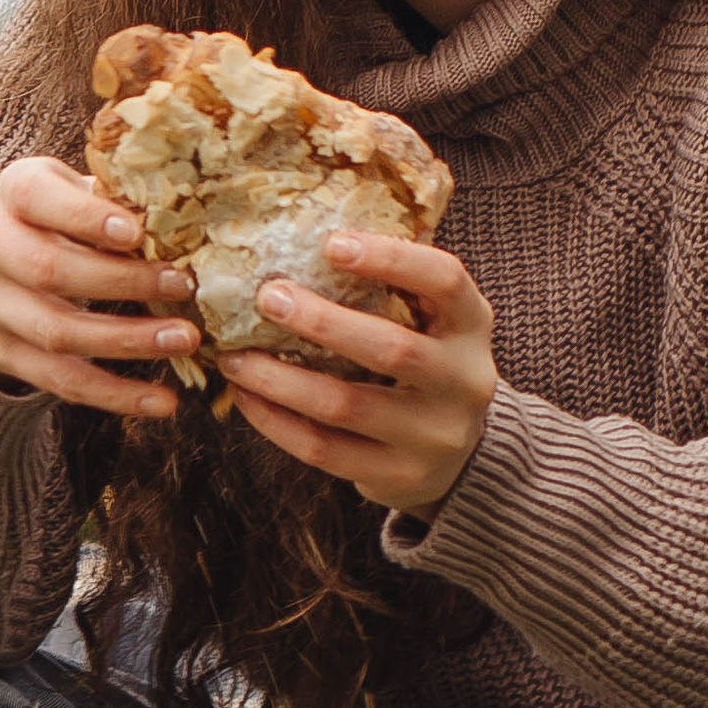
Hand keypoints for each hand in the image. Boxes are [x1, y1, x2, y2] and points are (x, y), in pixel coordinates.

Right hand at [0, 157, 198, 420]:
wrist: (10, 257)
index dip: (83, 216)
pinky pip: (60, 381)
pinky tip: (161, 400)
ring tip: (183, 342)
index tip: (137, 233)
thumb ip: (120, 201)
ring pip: (56, 333)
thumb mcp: (87, 191)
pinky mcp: (2, 353)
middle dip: (120, 282)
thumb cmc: (71, 214)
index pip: (34, 197)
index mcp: (12, 191)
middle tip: (183, 287)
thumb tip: (184, 225)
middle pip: (46, 270)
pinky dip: (115, 394)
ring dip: (127, 341)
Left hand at [217, 232, 497, 517]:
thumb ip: (395, 287)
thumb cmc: (429, 364)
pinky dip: (278, 422)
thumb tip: (304, 230)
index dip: (391, 258)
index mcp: (472, 327)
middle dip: (321, 322)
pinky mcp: (398, 477)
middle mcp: (463, 381)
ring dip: (281, 379)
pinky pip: (324, 451)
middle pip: (391, 348)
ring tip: (235, 358)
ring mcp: (433, 436)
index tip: (331, 243)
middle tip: (267, 296)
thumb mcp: (435, 323)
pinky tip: (247, 398)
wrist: (463, 457)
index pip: (445, 281)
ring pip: (346, 406)